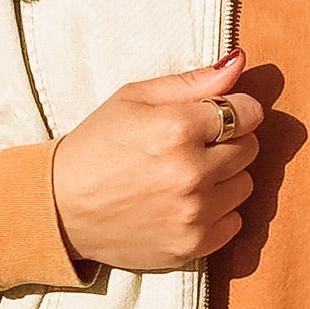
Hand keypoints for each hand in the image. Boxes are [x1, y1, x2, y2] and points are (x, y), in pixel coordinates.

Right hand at [51, 48, 262, 270]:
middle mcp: (191, 172)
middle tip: (192, 147)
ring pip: (245, 186)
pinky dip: (217, 213)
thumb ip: (192, 82)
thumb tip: (240, 61)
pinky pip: (234, 222)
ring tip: (185, 177)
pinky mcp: (192, 246)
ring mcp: (194, 213)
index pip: (247, 112)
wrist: (59, 208)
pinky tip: (184, 205)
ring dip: (224, 179)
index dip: (233, 111)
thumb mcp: (134, 99)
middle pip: (250, 148)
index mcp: (178, 128)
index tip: (214, 117)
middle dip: (228, 143)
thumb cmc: (96, 145)